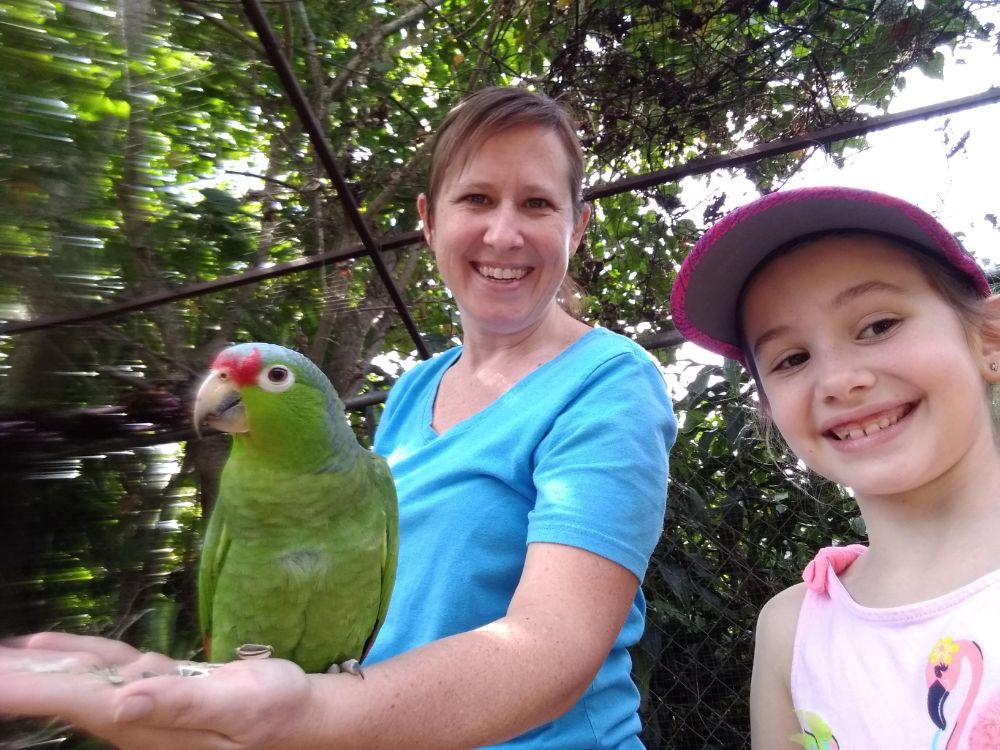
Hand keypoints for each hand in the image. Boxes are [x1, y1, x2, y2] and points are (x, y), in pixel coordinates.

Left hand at [0, 632, 318, 749]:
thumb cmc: (274, 711)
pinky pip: (103, 669)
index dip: (29, 689)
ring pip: (77, 678)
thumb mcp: (235, 705)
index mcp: (146, 719)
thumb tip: (123, 701)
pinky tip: (47, 647)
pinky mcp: (159, 687)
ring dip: (32, 666)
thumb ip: (179, 703)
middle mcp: (134, 715)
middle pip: (64, 691)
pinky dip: (71, 654)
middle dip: (19, 678)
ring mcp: (143, 702)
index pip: (74, 701)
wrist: (300, 718)